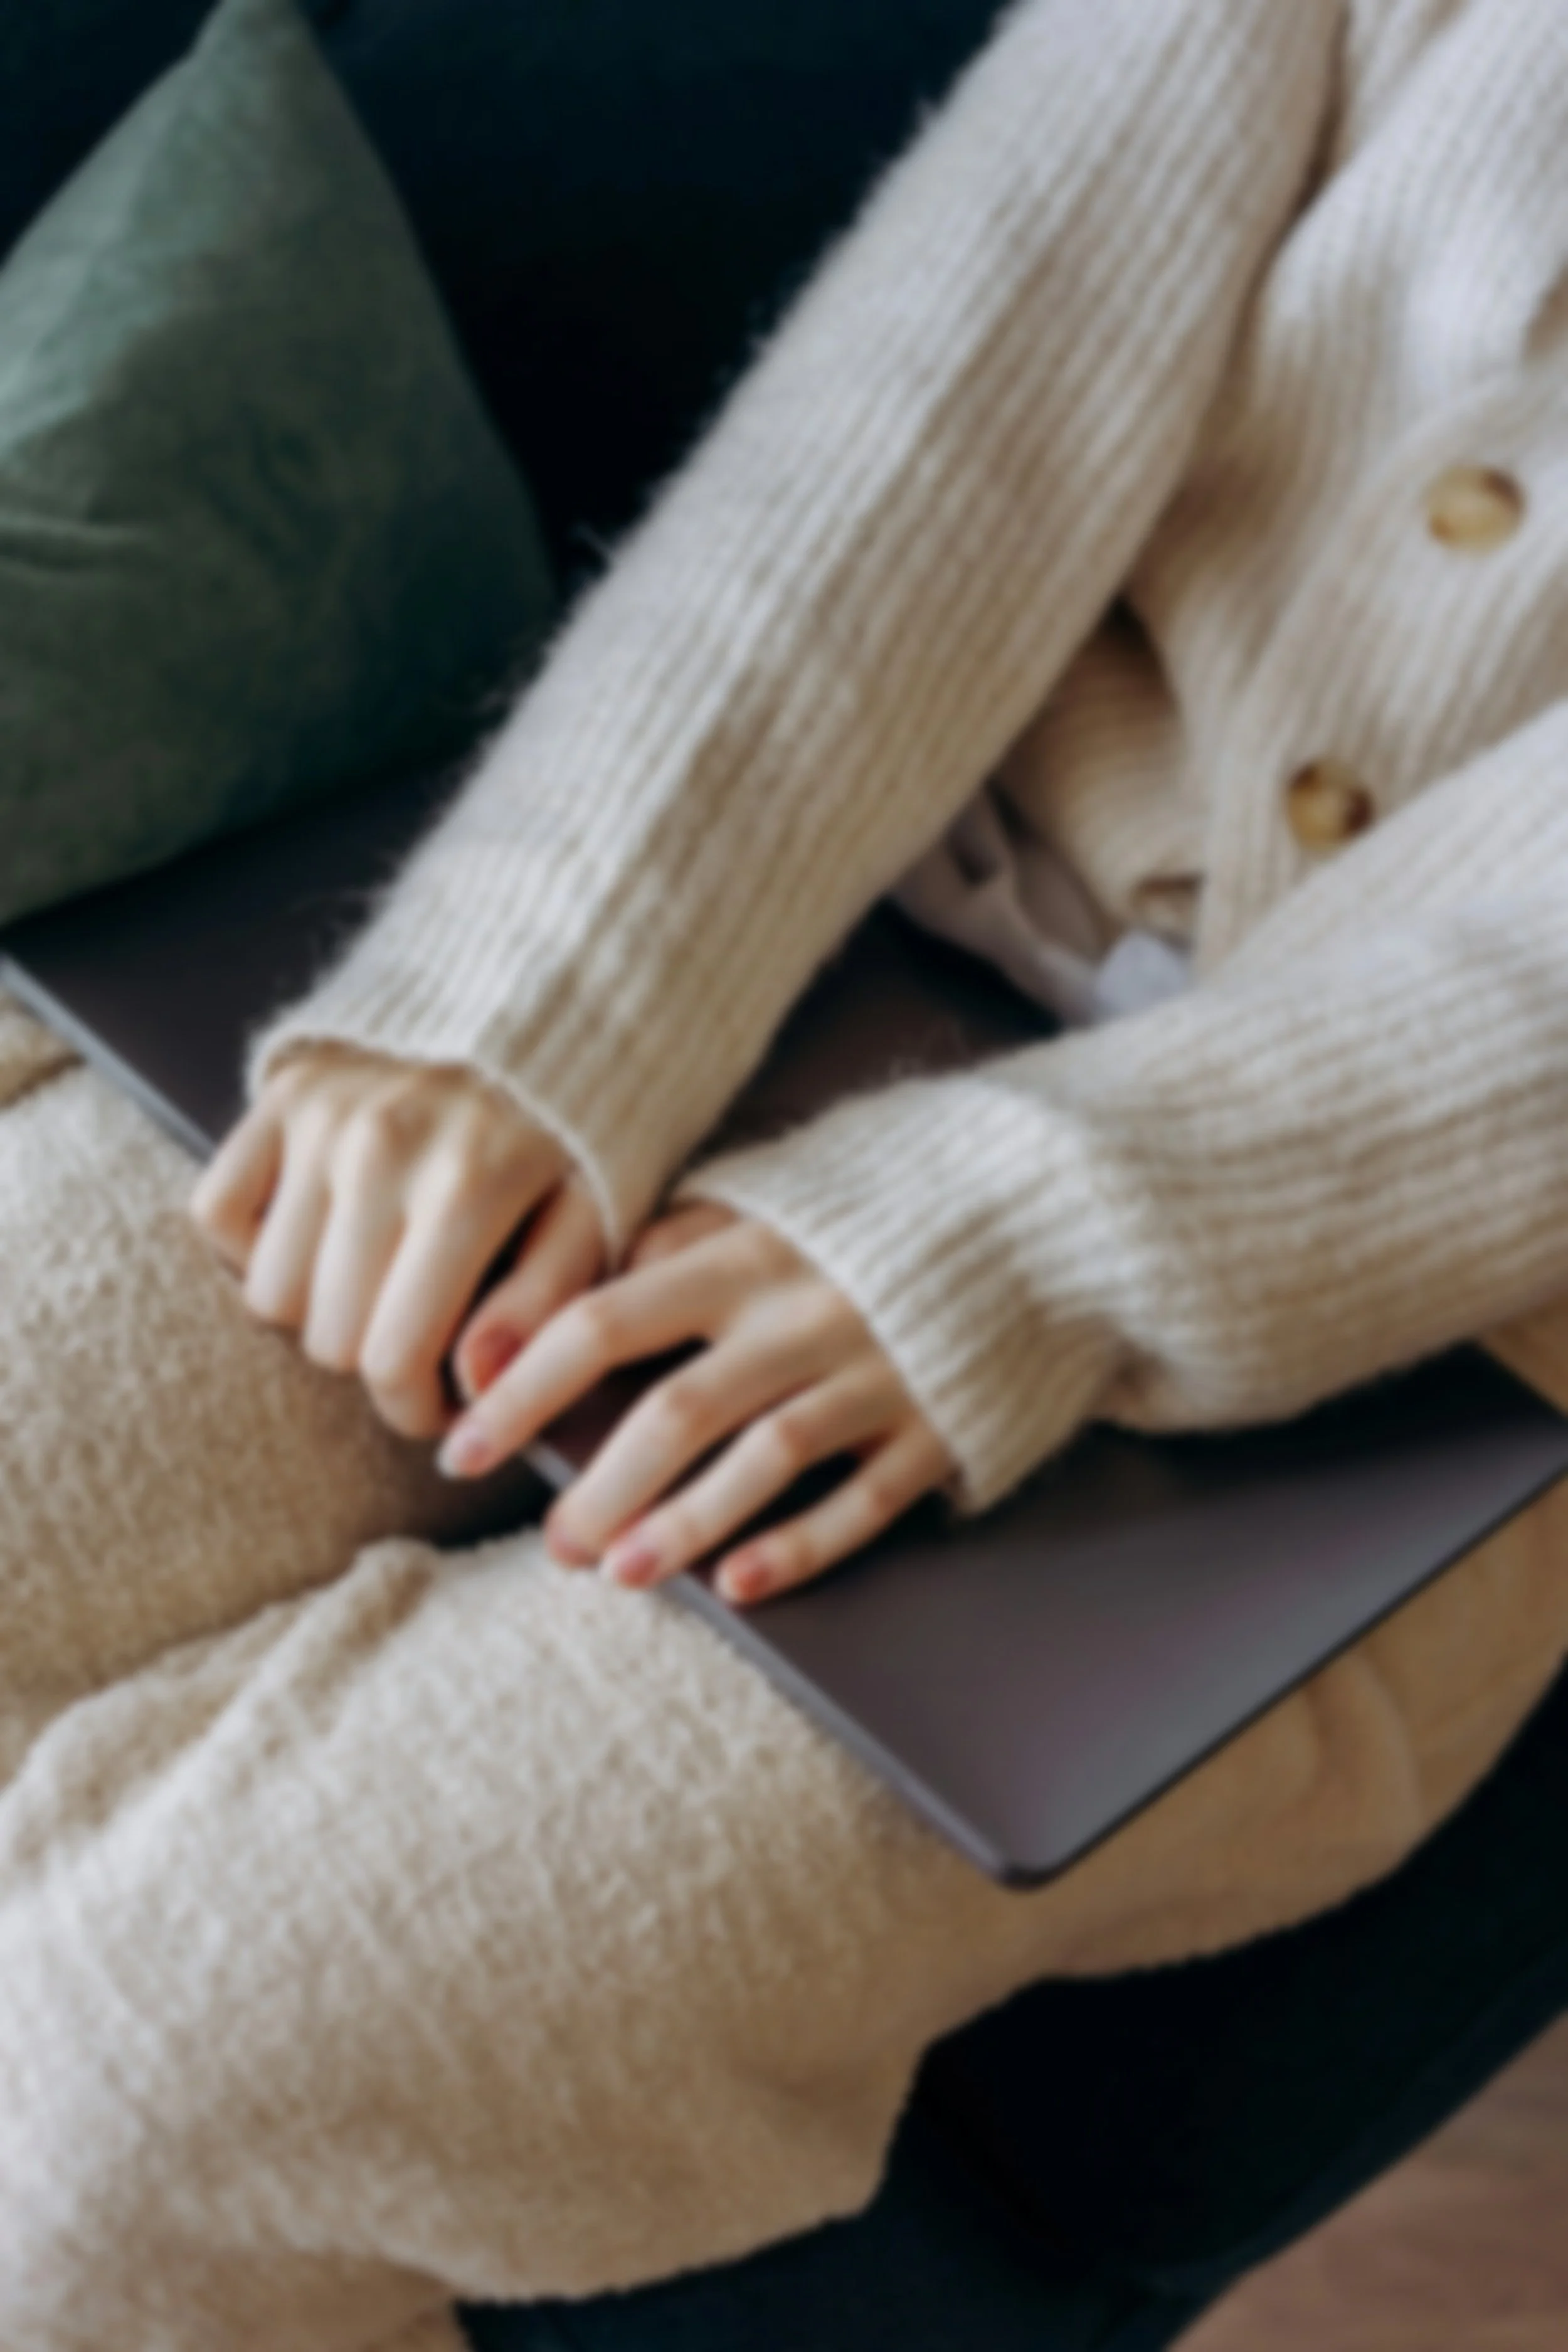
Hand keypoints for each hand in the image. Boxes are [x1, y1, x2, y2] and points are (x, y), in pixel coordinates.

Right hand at [191, 1044, 604, 1437]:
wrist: (536, 1029)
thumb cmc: (565, 1150)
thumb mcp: (591, 1227)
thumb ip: (542, 1310)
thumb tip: (473, 1383)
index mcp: (469, 1186)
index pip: (390, 1358)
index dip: (411, 1409)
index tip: (438, 1403)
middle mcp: (382, 1146)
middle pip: (328, 1338)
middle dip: (376, 1362)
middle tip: (418, 1335)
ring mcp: (324, 1115)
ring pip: (271, 1293)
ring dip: (320, 1309)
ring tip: (379, 1283)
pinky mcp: (283, 1092)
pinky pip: (219, 1214)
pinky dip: (254, 1245)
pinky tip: (321, 1238)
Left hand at [439, 1202, 953, 1603]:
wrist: (1034, 1216)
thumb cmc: (871, 1216)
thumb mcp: (768, 1199)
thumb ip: (677, 1236)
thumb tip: (580, 1287)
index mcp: (746, 1254)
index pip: (605, 1321)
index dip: (523, 1389)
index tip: (461, 1444)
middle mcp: (803, 1315)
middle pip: (677, 1409)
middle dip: (602, 1487)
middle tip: (554, 1546)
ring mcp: (875, 1373)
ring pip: (764, 1460)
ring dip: (685, 1525)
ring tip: (622, 1575)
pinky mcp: (936, 1424)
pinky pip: (863, 1498)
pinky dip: (802, 1545)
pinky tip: (742, 1586)